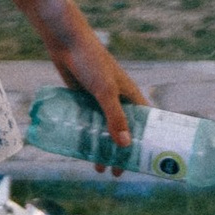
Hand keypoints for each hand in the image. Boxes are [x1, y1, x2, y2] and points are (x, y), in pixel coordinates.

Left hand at [42, 18, 148, 168]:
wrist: (65, 42)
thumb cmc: (90, 62)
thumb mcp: (105, 90)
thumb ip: (115, 117)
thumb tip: (125, 145)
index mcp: (131, 96)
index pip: (146, 124)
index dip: (148, 143)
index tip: (149, 163)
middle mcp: (118, 100)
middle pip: (124, 132)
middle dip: (122, 153)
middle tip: (117, 172)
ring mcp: (100, 101)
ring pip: (105, 130)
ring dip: (103, 148)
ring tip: (99, 168)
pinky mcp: (83, 100)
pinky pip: (88, 124)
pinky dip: (88, 137)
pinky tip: (82, 151)